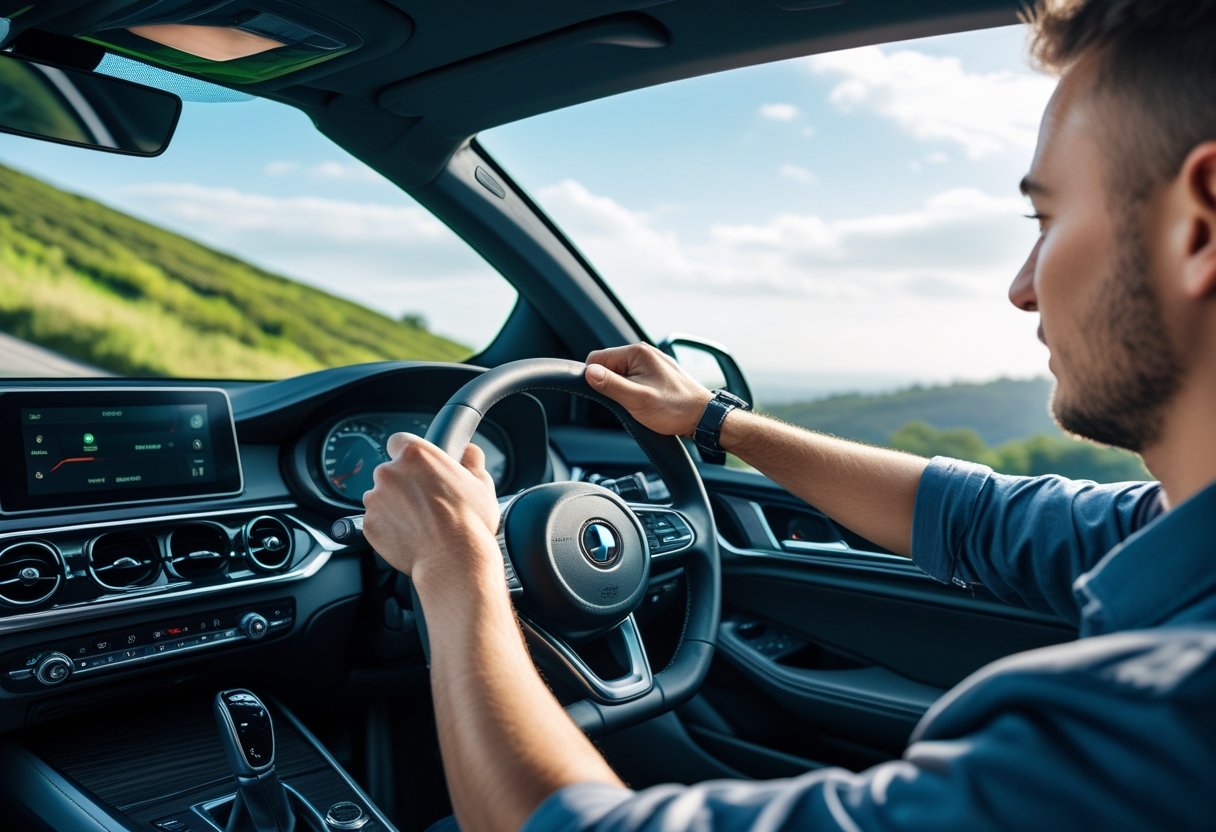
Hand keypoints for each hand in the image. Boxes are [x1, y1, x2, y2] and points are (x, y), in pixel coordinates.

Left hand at [362, 433, 501, 590]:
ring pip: (381, 498)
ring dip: (395, 506)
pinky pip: (376, 522)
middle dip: (404, 485)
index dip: (408, 454)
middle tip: (427, 502)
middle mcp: (389, 472)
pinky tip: (411, 536)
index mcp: (415, 454)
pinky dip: (389, 528)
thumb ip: (472, 461)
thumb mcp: (481, 484)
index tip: (417, 466)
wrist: (454, 560)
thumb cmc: (469, 522)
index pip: (398, 441)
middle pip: (390, 472)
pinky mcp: (368, 525)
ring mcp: (375, 499)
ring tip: (421, 523)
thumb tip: (470, 452)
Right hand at [584, 343, 712, 436]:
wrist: (703, 417)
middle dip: (612, 387)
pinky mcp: (655, 374)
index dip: (596, 379)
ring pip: (621, 376)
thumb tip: (588, 372)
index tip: (608, 396)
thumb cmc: (675, 409)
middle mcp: (644, 353)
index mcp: (637, 352)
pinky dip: (635, 393)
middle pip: (608, 367)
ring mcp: (651, 363)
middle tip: (629, 403)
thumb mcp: (637, 399)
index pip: (597, 359)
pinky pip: (633, 380)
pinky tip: (647, 403)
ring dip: (624, 392)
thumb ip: (610, 384)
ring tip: (641, 404)